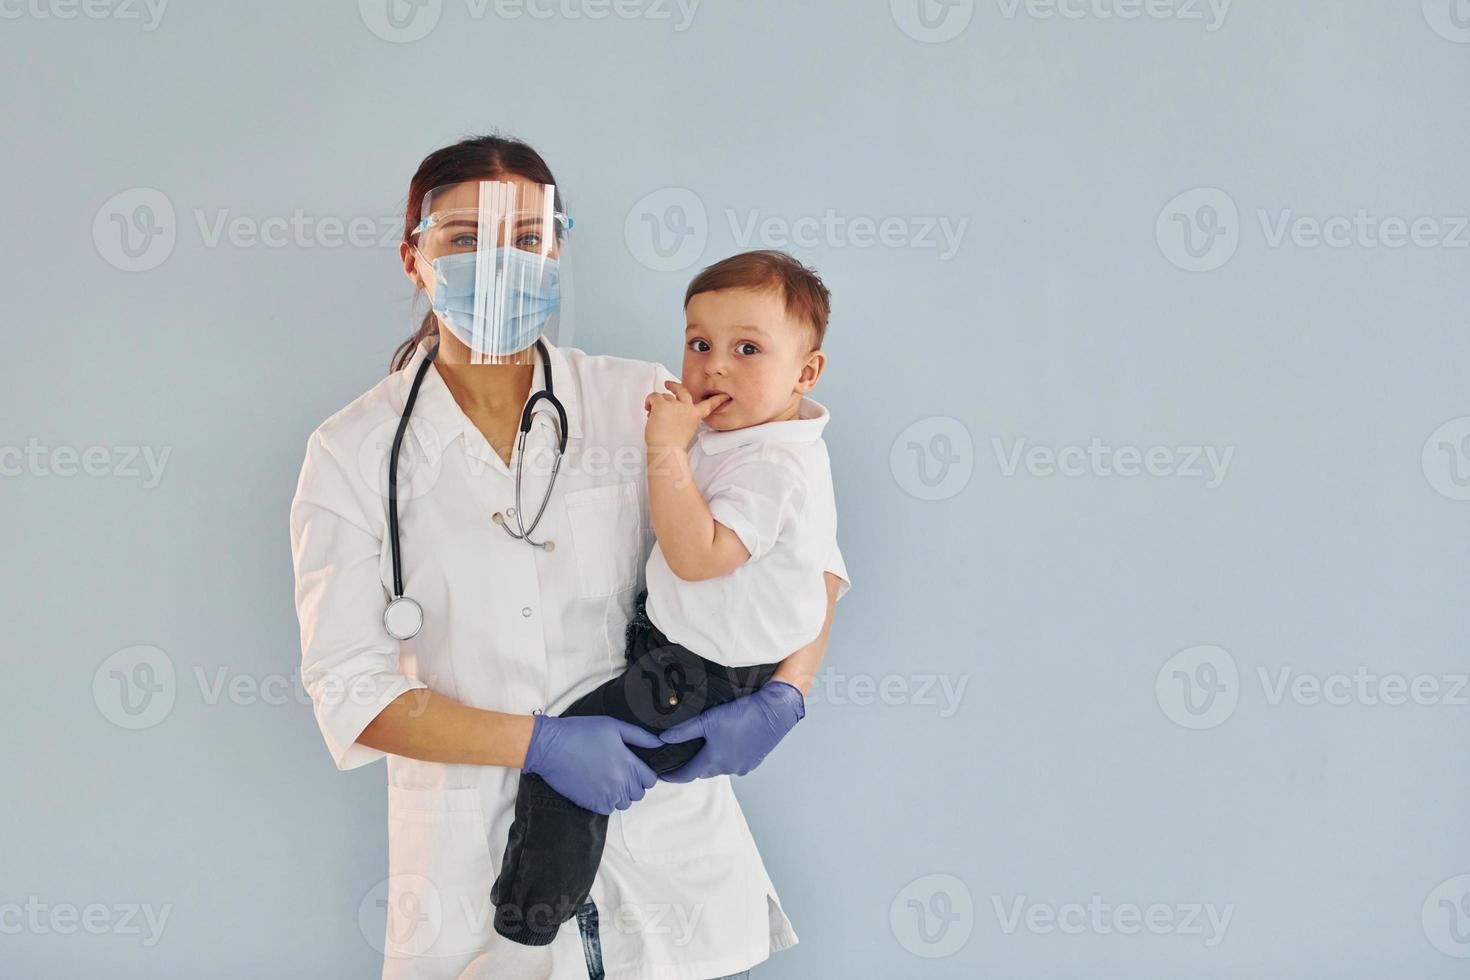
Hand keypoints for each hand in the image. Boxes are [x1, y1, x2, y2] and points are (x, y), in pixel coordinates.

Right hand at [521, 714, 661, 813]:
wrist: (550, 747)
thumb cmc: (580, 733)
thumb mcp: (614, 726)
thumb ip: (640, 737)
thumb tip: (659, 743)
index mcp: (628, 764)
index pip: (650, 780)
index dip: (644, 773)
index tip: (634, 767)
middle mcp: (619, 783)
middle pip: (638, 793)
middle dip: (633, 784)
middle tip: (619, 771)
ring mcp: (605, 795)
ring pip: (624, 803)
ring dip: (620, 793)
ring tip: (607, 778)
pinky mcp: (591, 803)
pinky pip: (608, 809)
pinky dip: (606, 801)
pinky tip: (597, 786)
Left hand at [644, 381, 728, 449]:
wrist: (667, 450)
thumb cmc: (673, 446)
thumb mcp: (685, 431)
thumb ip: (682, 419)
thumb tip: (668, 413)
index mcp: (694, 416)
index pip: (709, 405)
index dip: (717, 399)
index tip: (725, 395)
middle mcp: (687, 407)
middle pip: (682, 390)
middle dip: (674, 386)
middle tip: (668, 384)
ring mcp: (675, 404)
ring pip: (663, 396)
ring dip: (657, 404)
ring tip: (653, 415)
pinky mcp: (662, 404)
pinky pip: (653, 396)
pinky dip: (648, 402)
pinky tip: (648, 410)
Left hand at [657, 680, 804, 782]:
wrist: (774, 711)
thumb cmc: (742, 713)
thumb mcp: (707, 720)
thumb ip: (684, 731)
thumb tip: (664, 738)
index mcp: (714, 760)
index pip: (687, 774)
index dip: (674, 775)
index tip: (664, 775)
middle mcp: (728, 768)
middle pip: (703, 771)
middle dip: (693, 765)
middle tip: (684, 755)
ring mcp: (742, 766)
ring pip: (720, 767)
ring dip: (712, 760)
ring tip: (708, 745)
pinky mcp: (754, 761)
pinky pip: (735, 764)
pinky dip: (728, 757)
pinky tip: (729, 743)